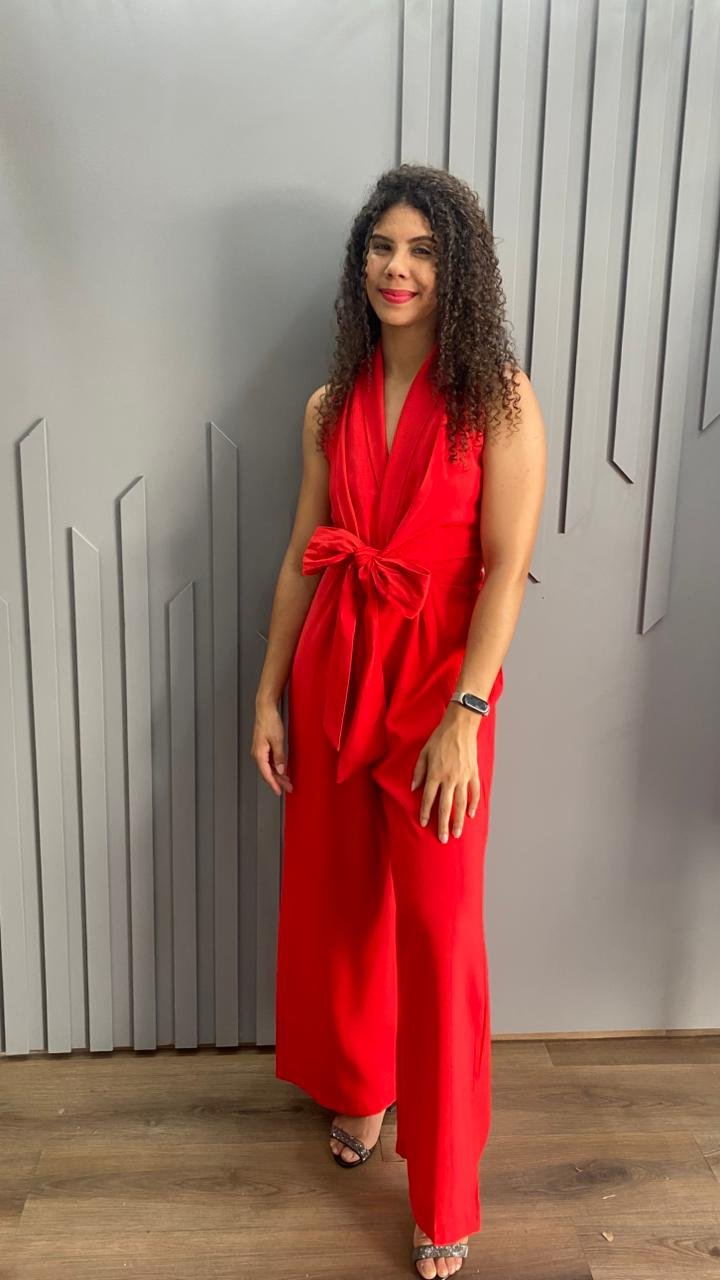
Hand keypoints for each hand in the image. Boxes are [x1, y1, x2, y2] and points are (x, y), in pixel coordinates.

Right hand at [251, 700, 292, 795]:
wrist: (265, 709)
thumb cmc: (269, 721)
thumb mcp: (277, 740)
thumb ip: (279, 757)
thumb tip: (280, 770)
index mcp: (259, 754)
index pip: (266, 774)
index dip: (273, 784)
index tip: (279, 791)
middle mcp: (257, 754)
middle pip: (267, 773)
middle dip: (278, 782)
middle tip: (288, 788)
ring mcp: (259, 751)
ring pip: (268, 768)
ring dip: (277, 775)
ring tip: (287, 781)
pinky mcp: (262, 747)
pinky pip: (268, 762)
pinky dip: (275, 768)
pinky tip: (282, 770)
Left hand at [410, 703, 481, 841]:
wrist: (460, 726)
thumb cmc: (439, 738)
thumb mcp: (424, 753)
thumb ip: (419, 772)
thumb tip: (414, 788)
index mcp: (435, 773)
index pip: (429, 798)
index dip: (426, 813)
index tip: (425, 824)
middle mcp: (449, 778)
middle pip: (446, 806)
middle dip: (444, 824)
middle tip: (444, 839)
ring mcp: (463, 777)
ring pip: (461, 803)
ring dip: (459, 820)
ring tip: (458, 833)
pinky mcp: (473, 773)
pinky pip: (474, 792)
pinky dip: (473, 804)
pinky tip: (470, 815)